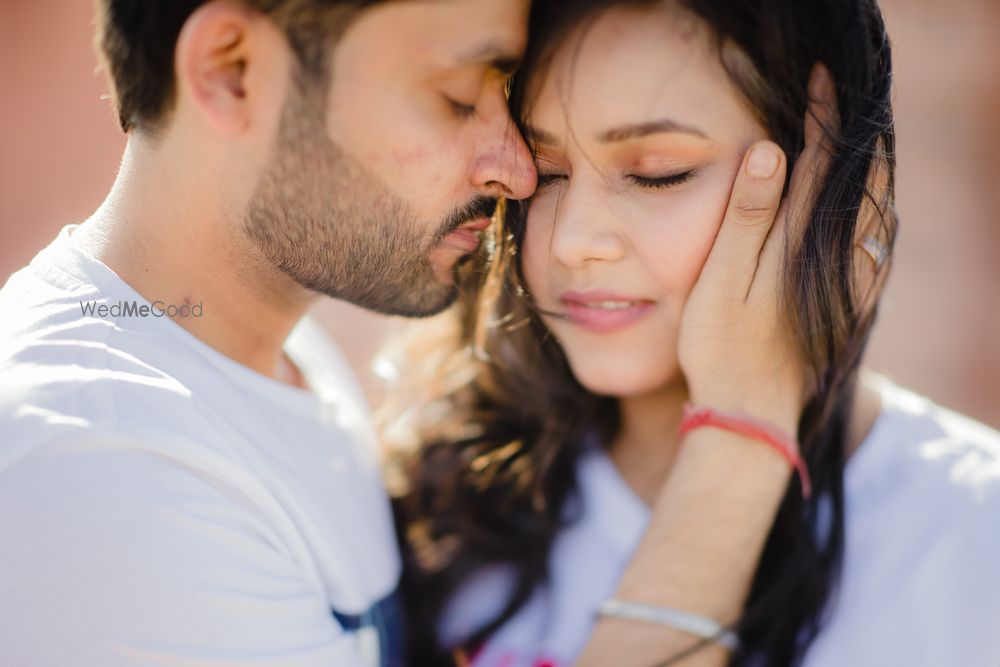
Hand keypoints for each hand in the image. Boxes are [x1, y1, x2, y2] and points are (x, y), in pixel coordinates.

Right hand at [678, 65, 839, 432]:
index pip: (817, 163)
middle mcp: (831, 258)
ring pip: (866, 212)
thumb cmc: (721, 348)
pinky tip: (858, 210)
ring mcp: (843, 282)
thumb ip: (746, 218)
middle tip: (837, 104)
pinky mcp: (844, 303)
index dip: (820, 117)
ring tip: (850, 144)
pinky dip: (866, 213)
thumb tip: (772, 153)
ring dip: (862, 172)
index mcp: (797, 244)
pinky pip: (868, 243)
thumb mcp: (720, 281)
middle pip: (854, 182)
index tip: (819, 79)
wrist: (751, 413)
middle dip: (849, 139)